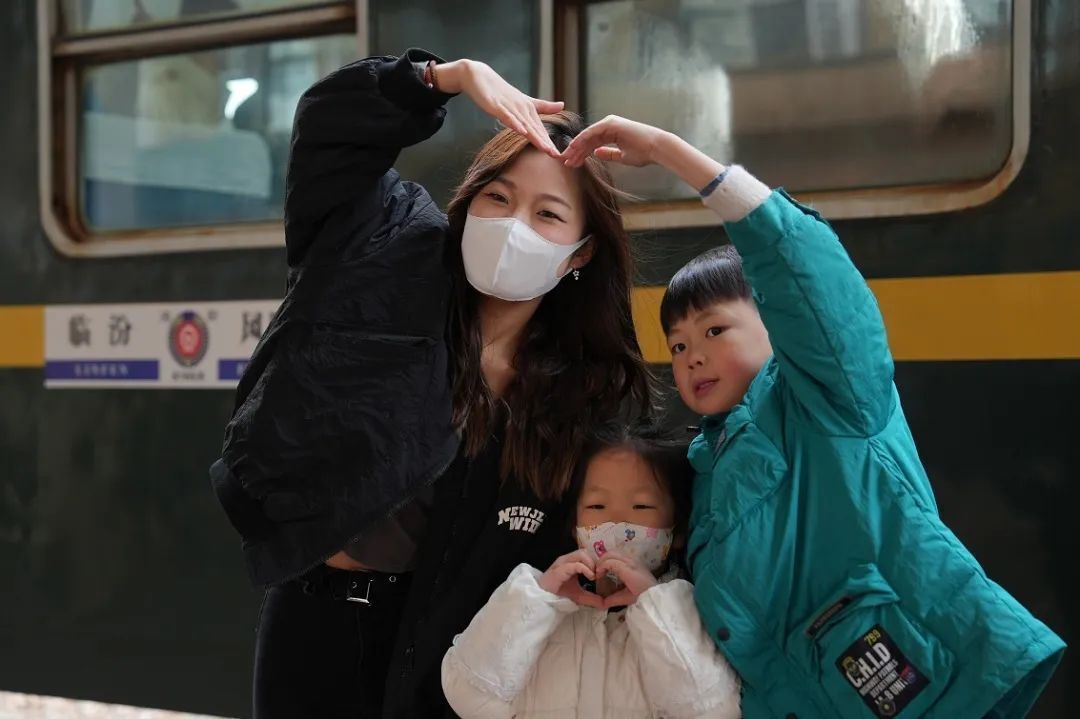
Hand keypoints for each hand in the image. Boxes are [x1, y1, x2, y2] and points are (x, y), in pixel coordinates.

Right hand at [437, 59, 563, 157]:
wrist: (479, 76)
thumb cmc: (501, 91)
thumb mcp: (523, 100)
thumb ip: (542, 106)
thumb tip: (562, 105)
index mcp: (528, 110)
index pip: (539, 130)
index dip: (548, 143)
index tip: (559, 156)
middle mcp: (522, 108)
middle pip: (535, 129)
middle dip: (545, 143)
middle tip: (556, 156)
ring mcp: (509, 107)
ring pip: (524, 124)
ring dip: (535, 137)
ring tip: (546, 148)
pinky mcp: (496, 105)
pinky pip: (506, 116)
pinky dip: (514, 123)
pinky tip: (522, 131)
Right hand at [538, 550, 603, 608]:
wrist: (543, 600)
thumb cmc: (559, 595)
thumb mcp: (579, 596)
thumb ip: (592, 598)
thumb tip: (605, 604)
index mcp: (571, 562)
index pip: (586, 554)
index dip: (596, 561)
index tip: (602, 573)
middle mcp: (567, 559)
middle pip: (585, 551)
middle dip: (594, 561)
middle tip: (599, 574)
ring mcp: (562, 563)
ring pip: (581, 554)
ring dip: (591, 564)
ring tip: (594, 576)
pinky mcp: (560, 570)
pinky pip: (575, 564)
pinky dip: (585, 569)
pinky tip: (591, 577)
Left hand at [561, 114, 667, 167]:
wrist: (656, 148)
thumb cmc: (643, 153)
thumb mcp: (622, 156)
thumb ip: (608, 153)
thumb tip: (595, 153)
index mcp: (611, 133)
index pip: (591, 144)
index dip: (581, 154)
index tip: (571, 164)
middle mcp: (609, 125)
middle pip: (587, 139)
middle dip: (575, 151)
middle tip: (565, 162)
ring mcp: (609, 123)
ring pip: (587, 136)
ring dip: (576, 147)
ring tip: (566, 158)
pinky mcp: (610, 123)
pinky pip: (592, 132)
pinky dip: (582, 140)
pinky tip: (573, 148)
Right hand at [596, 551, 657, 608]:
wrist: (656, 594)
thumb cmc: (642, 596)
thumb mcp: (626, 599)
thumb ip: (613, 599)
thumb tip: (601, 603)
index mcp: (628, 570)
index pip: (610, 562)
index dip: (601, 567)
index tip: (597, 576)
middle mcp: (631, 561)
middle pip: (611, 553)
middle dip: (602, 560)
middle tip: (598, 571)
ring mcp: (634, 559)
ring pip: (616, 552)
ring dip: (607, 558)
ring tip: (604, 569)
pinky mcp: (636, 560)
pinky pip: (621, 554)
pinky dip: (613, 558)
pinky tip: (612, 567)